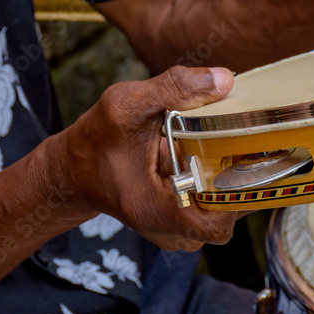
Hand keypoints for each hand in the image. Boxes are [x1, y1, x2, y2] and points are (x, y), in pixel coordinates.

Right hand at [54, 65, 245, 250]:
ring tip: (211, 147)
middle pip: (229, 212)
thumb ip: (173, 88)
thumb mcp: (125, 105)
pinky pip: (214, 206)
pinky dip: (215, 180)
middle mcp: (171, 232)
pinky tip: (202, 156)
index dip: (238, 187)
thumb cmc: (95, 140)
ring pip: (225, 209)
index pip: (219, 220)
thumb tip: (225, 80)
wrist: (76, 169)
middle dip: (234, 174)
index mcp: (155, 211)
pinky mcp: (182, 223)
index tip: (237, 151)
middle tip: (227, 140)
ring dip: (225, 176)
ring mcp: (178, 233)